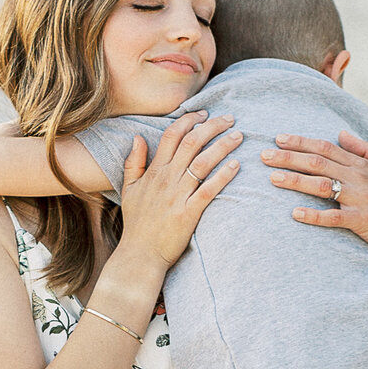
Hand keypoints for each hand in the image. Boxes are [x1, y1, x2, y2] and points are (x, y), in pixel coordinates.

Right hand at [114, 113, 240, 270]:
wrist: (139, 255)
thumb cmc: (136, 223)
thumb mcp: (128, 189)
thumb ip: (133, 162)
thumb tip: (137, 136)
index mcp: (153, 172)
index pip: (171, 135)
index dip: (189, 120)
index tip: (204, 113)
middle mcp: (166, 180)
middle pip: (191, 142)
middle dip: (212, 126)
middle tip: (230, 119)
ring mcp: (177, 196)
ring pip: (203, 162)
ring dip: (223, 145)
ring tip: (239, 136)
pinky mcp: (189, 213)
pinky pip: (209, 189)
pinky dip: (223, 175)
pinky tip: (236, 165)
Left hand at [263, 130, 367, 260]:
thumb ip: (362, 149)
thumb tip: (341, 132)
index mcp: (361, 165)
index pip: (326, 148)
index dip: (301, 142)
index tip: (278, 138)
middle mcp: (359, 178)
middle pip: (319, 163)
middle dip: (289, 158)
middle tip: (263, 155)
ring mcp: (360, 199)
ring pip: (323, 186)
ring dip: (296, 181)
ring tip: (272, 179)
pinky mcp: (362, 220)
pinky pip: (334, 217)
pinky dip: (314, 215)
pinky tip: (295, 213)